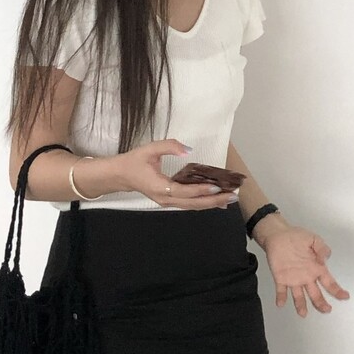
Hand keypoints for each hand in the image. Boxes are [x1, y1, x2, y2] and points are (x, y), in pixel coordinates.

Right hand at [118, 139, 238, 210]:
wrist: (121, 175)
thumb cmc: (134, 161)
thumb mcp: (149, 149)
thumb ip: (169, 146)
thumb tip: (188, 149)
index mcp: (160, 187)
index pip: (184, 191)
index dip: (201, 190)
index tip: (217, 186)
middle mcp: (165, 199)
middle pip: (193, 203)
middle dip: (214, 201)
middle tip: (233, 196)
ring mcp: (167, 202)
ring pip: (192, 206)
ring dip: (212, 203)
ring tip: (230, 199)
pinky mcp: (170, 200)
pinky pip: (189, 204)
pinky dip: (204, 203)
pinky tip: (217, 201)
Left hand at [261, 223, 349, 316]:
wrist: (278, 235)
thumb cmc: (296, 237)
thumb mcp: (313, 239)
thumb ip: (321, 248)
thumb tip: (325, 258)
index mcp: (316, 268)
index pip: (329, 283)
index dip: (337, 290)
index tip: (344, 296)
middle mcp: (307, 277)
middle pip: (316, 294)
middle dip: (321, 302)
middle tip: (326, 309)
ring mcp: (294, 279)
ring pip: (299, 296)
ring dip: (301, 305)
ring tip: (303, 313)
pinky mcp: (281, 278)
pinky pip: (281, 290)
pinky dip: (281, 297)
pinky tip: (281, 304)